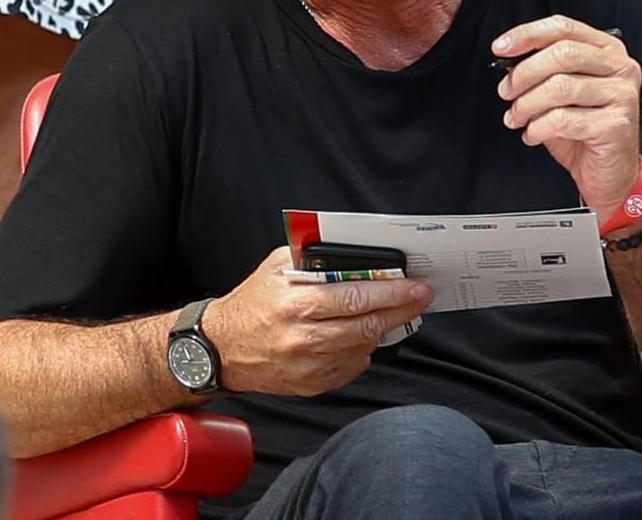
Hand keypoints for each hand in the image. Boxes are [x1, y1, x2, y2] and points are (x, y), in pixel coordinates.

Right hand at [201, 248, 432, 396]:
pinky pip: (351, 366)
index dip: (392, 292)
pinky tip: (359, 334)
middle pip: (366, 325)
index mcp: (294, 304)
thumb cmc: (252, 302)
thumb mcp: (276, 267)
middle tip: (421, 298)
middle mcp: (302, 338)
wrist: (221, 348)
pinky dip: (362, 349)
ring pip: (363, 347)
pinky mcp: (311, 385)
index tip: (416, 285)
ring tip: (392, 313)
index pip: (355, 297)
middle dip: (401, 310)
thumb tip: (358, 255)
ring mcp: (307, 366)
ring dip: (383, 328)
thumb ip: (315, 258)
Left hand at [493, 15, 641, 223]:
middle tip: (506, 92)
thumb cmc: (583, 130)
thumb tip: (509, 61)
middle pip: (562, 54)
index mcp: (608, 51)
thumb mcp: (562, 93)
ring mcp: (622, 95)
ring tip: (517, 118)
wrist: (609, 173)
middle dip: (524, 73)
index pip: (564, 28)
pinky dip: (537, 128)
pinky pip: (562, 119)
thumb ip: (544, 71)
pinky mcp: (615, 124)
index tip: (500, 48)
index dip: (528, 34)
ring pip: (559, 87)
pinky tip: (533, 134)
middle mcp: (621, 68)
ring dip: (527, 105)